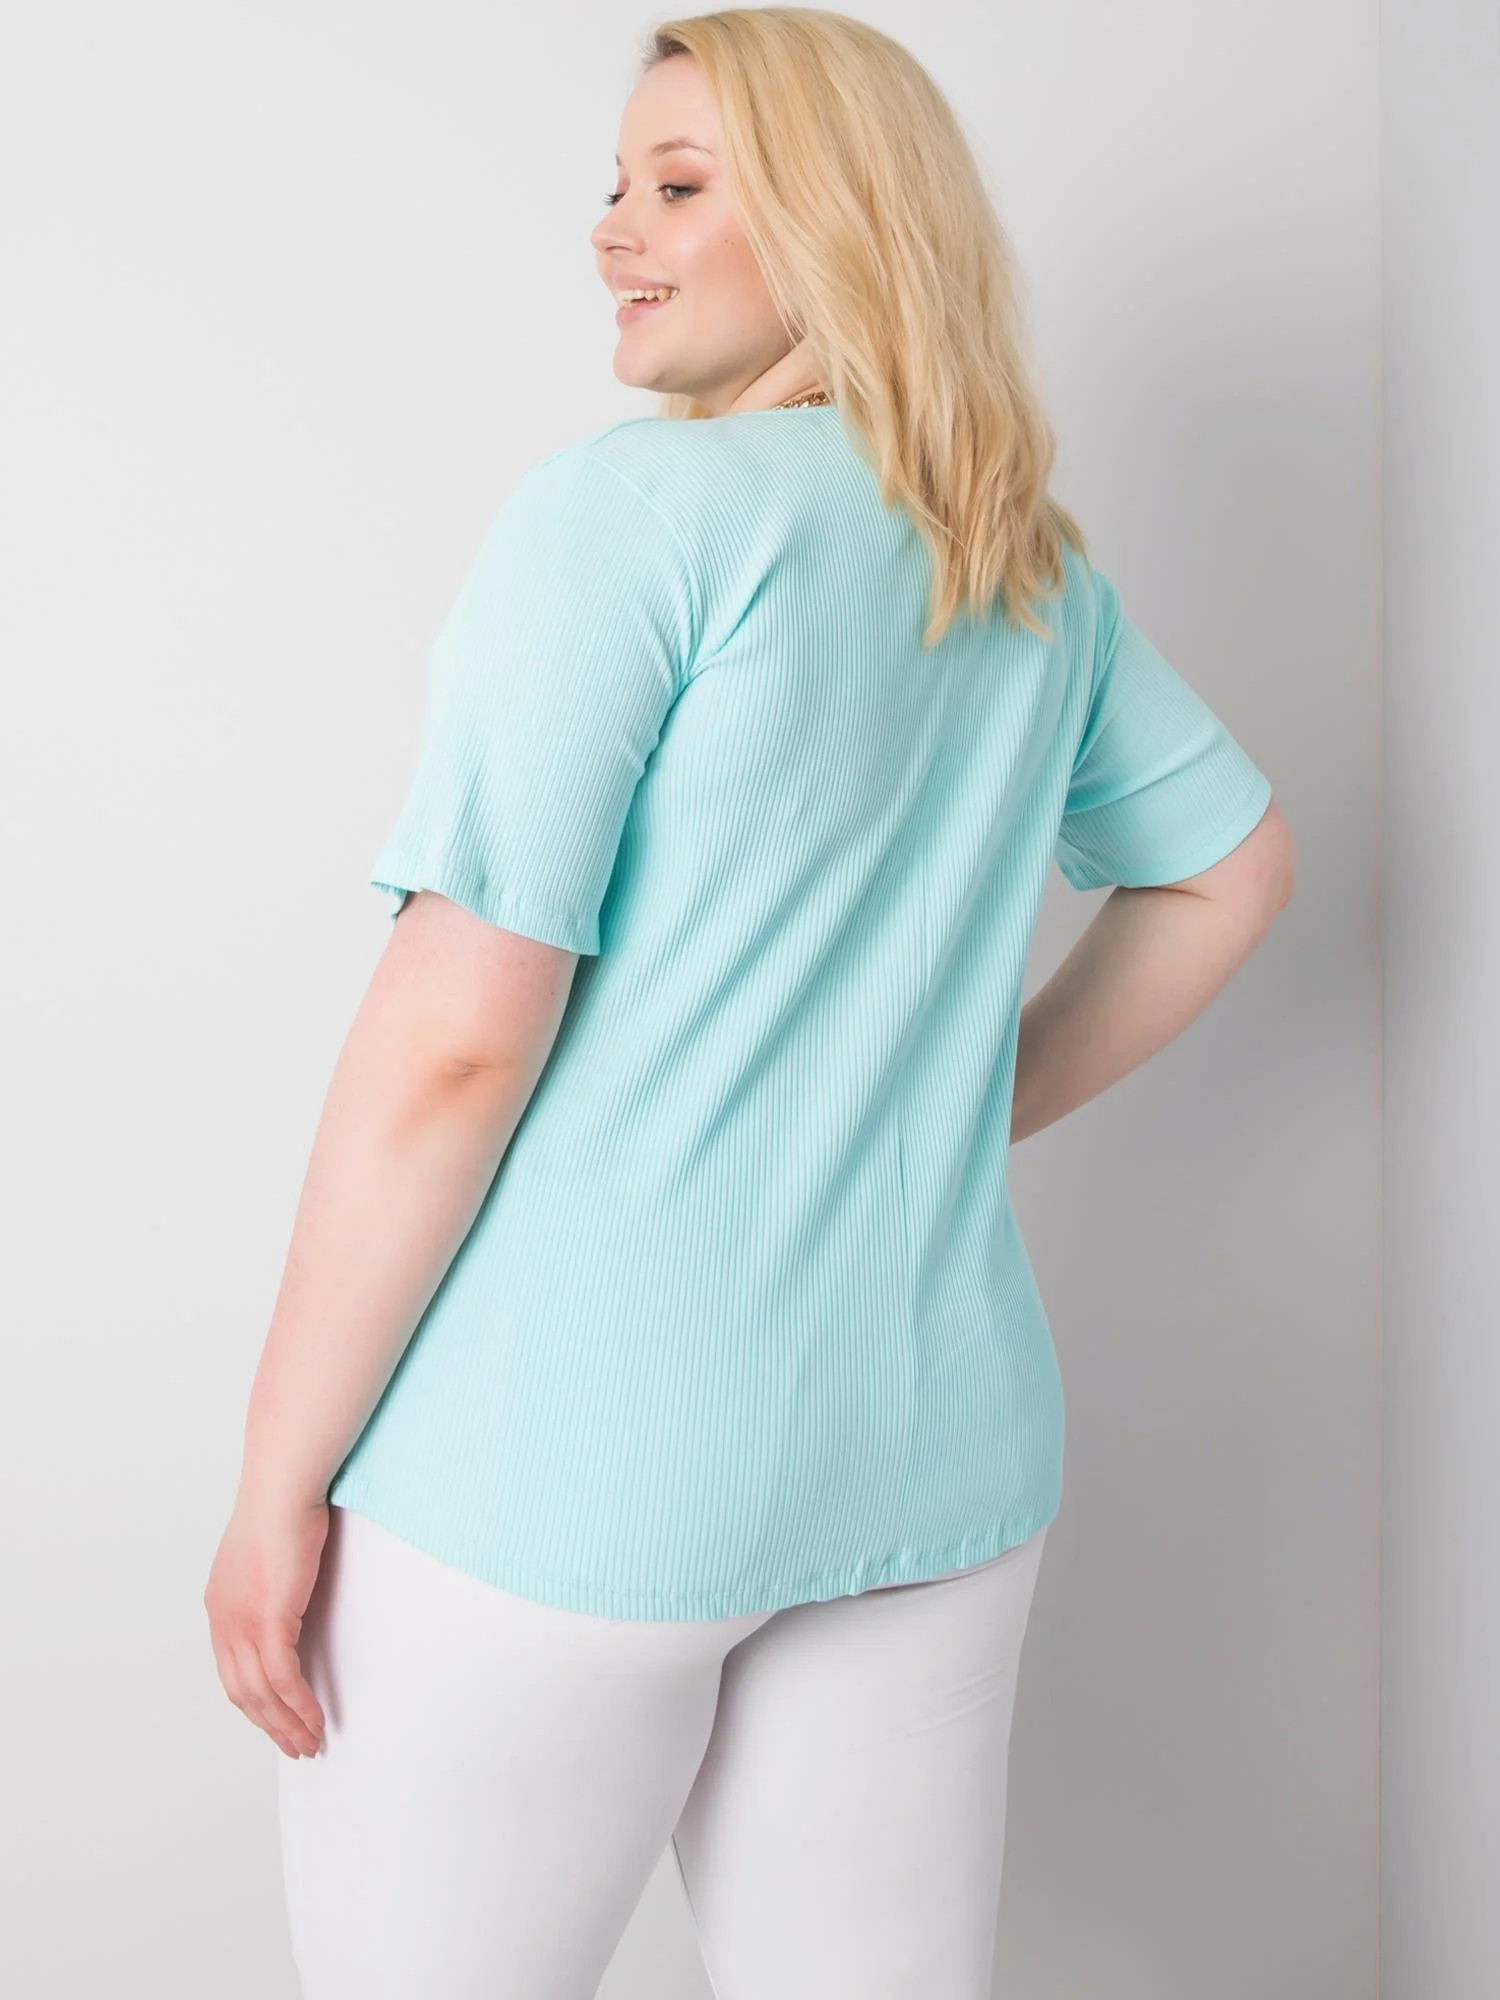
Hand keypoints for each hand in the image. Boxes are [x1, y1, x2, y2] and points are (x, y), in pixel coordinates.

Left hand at [204, 1492, 329, 1757]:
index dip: (255, 1702)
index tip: (277, 1720)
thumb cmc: (284, 1506)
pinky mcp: (269, 1620)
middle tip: (296, 1745)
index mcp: (220, 1606)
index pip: (233, 1670)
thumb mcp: (271, 1554)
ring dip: (288, 1724)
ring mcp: (242, 1623)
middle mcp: (224, 1621)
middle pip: (243, 1692)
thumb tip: (292, 1596)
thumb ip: (274, 1583)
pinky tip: (316, 1719)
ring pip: (262, 1694)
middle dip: (270, 1725)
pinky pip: (284, 1679)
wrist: (283, 1487)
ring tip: (312, 1742)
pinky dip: (300, 1705)